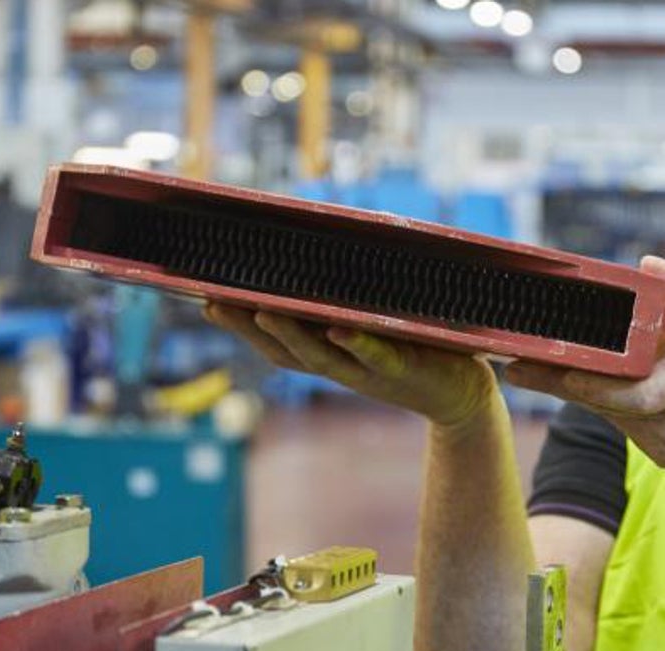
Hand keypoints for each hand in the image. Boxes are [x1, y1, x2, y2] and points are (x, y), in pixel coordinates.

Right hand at [204, 303, 497, 427]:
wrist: (461, 395)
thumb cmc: (416, 346)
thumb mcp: (375, 318)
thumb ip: (348, 292)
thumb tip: (322, 242)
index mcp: (326, 349)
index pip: (271, 336)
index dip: (237, 319)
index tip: (203, 295)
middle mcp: (338, 362)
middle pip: (282, 347)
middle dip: (246, 326)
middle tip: (213, 302)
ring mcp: (367, 368)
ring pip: (320, 353)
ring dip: (290, 333)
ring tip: (260, 309)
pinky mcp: (403, 369)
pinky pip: (375, 355)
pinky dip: (355, 343)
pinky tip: (337, 327)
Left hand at [505, 256, 664, 489]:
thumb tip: (646, 262)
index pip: (635, 387)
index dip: (590, 381)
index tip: (552, 367)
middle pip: (608, 402)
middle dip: (561, 383)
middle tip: (516, 367)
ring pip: (611, 415)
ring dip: (577, 392)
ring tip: (530, 370)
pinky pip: (626, 427)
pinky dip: (606, 406)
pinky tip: (577, 388)